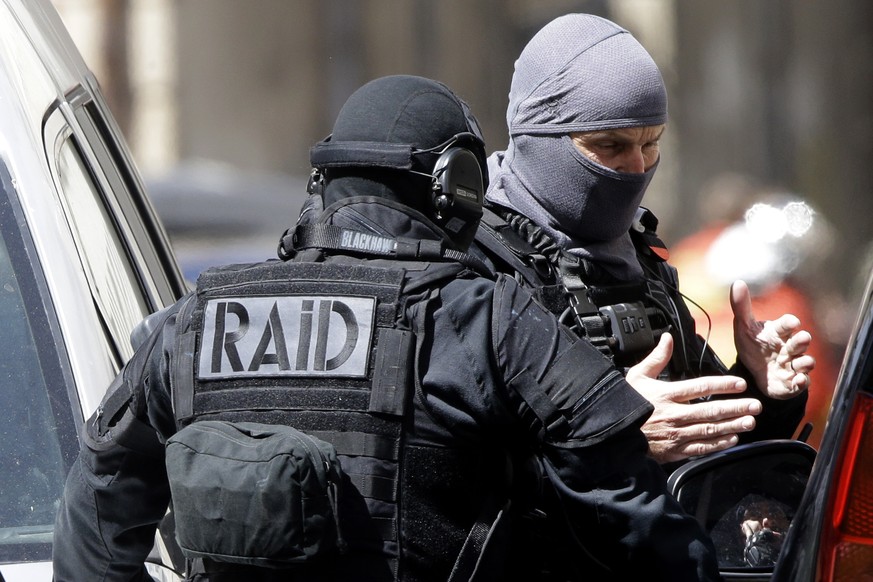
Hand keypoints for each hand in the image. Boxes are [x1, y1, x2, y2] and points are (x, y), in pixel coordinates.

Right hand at [626, 333, 762, 463]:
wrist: (615, 433)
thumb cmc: (626, 403)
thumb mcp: (637, 376)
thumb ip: (656, 358)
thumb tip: (668, 338)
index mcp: (667, 394)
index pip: (701, 387)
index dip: (723, 385)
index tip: (740, 384)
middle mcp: (674, 414)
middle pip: (711, 411)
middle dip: (736, 408)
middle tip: (755, 405)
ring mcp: (676, 434)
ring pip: (710, 430)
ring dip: (732, 425)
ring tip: (750, 421)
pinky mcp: (675, 451)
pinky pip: (701, 448)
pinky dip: (718, 444)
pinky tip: (732, 439)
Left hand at [730, 280, 814, 399]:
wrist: (755, 373)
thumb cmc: (753, 346)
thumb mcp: (744, 327)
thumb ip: (741, 306)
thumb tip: (737, 282)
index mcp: (778, 332)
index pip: (787, 324)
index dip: (790, 323)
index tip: (792, 322)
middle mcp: (789, 347)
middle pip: (801, 341)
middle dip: (802, 340)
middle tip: (802, 338)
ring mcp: (793, 364)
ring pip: (806, 362)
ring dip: (804, 361)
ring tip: (799, 362)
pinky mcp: (792, 381)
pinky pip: (801, 382)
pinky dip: (801, 381)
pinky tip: (797, 380)